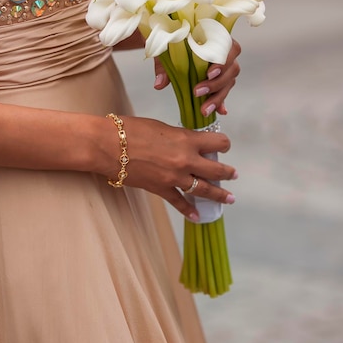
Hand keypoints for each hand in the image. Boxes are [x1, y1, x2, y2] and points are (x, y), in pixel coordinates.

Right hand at [111, 116, 237, 221]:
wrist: (108, 146)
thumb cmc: (130, 130)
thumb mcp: (161, 126)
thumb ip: (178, 136)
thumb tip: (186, 142)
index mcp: (187, 140)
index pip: (218, 143)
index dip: (223, 144)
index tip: (223, 146)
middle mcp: (186, 160)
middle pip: (217, 170)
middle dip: (228, 172)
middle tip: (233, 174)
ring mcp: (175, 178)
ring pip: (204, 189)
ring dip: (219, 194)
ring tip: (229, 198)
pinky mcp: (161, 189)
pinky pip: (179, 202)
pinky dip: (189, 210)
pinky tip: (197, 217)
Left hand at [153, 39, 240, 117]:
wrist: (172, 43)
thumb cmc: (173, 42)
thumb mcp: (166, 49)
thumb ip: (164, 65)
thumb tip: (160, 84)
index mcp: (217, 38)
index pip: (230, 48)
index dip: (223, 61)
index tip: (209, 73)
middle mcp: (225, 53)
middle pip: (232, 69)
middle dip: (216, 83)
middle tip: (198, 92)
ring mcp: (225, 68)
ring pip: (229, 83)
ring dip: (217, 97)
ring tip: (203, 109)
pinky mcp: (220, 80)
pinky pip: (224, 92)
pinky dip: (221, 102)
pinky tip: (219, 111)